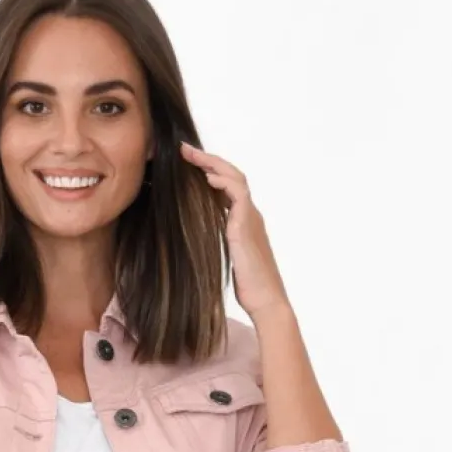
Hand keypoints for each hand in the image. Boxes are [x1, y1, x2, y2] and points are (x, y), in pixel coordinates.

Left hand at [178, 139, 290, 319]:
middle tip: (185, 149)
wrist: (266, 301)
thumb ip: (220, 241)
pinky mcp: (247, 227)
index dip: (210, 171)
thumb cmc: (249, 287)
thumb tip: (199, 237)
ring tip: (191, 155)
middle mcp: (250, 214)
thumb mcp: (229, 258)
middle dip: (208, 159)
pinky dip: (223, 182)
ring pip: (235, 178)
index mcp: (245, 221)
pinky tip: (207, 177)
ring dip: (212, 163)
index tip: (189, 163)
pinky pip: (238, 194)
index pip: (228, 186)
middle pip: (231, 175)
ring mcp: (250, 218)